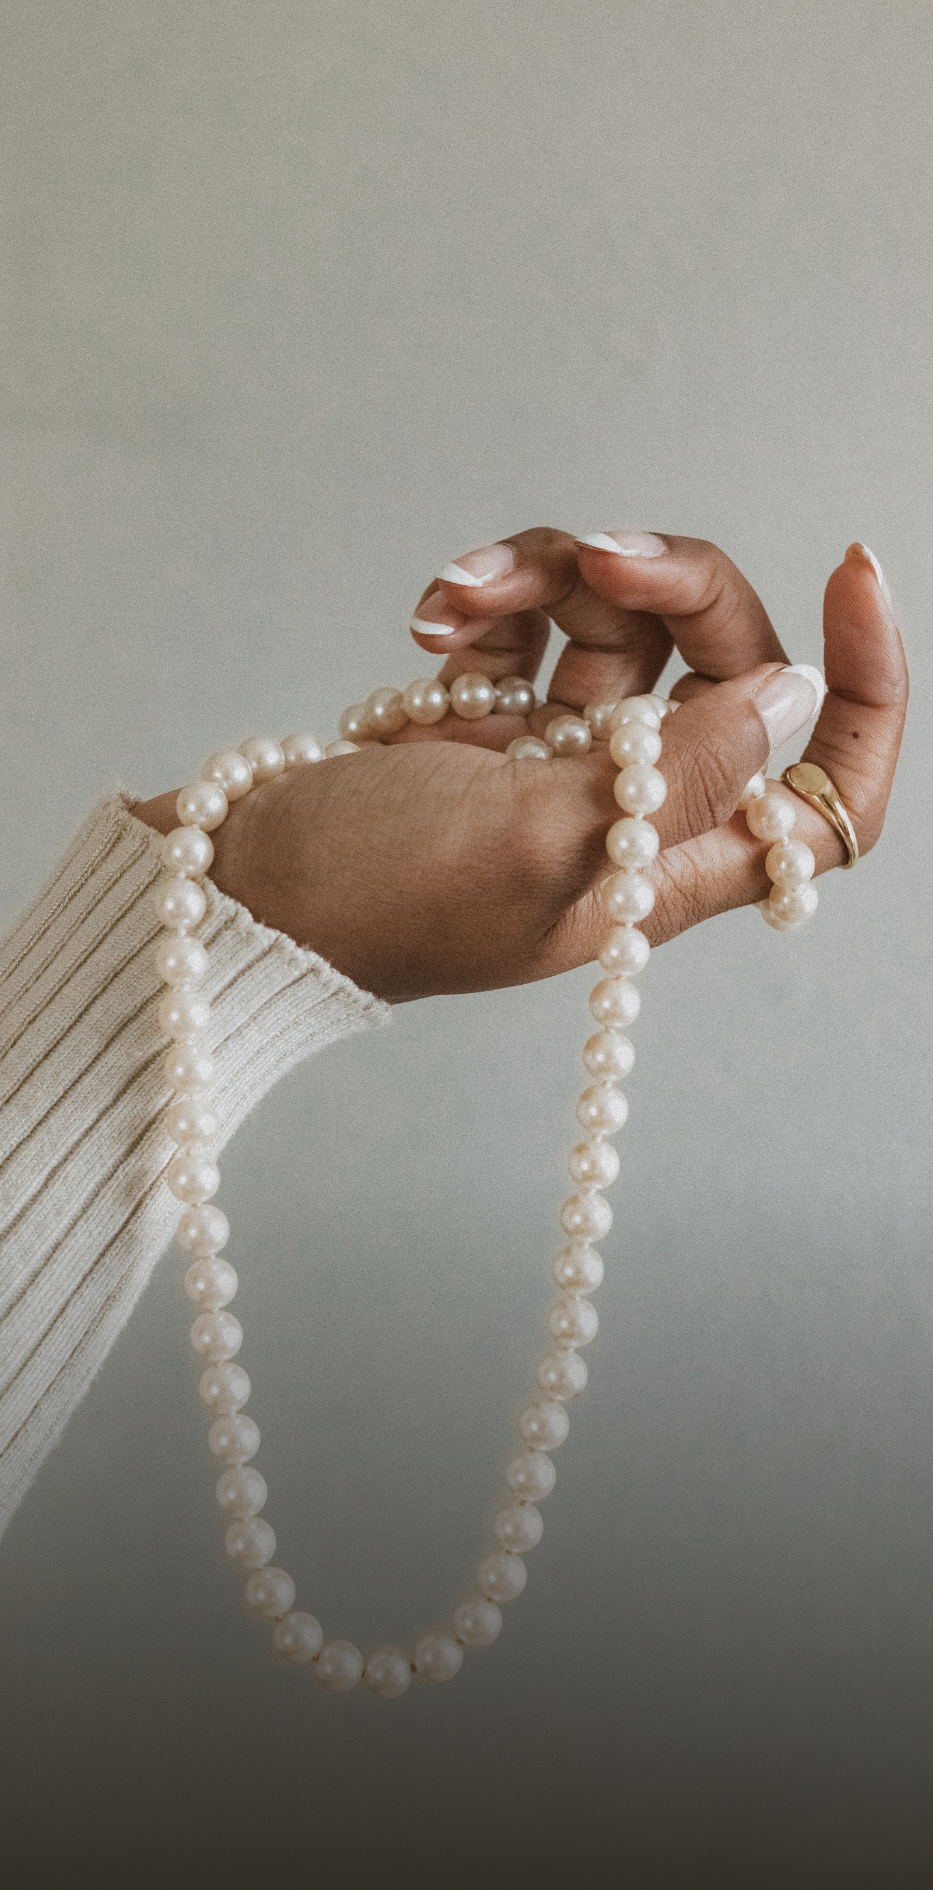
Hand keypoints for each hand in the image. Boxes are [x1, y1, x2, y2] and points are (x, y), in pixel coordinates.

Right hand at [135, 530, 906, 1001]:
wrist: (240, 893)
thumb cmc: (375, 899)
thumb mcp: (535, 843)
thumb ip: (677, 772)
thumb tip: (791, 694)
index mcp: (671, 862)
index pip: (831, 794)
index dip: (867, 691)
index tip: (850, 572)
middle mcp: (634, 807)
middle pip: (722, 659)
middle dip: (665, 581)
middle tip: (593, 554)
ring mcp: (562, 758)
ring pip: (618, 619)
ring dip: (545, 577)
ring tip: (456, 593)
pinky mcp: (492, 718)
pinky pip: (533, 623)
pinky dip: (489, 600)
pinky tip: (430, 611)